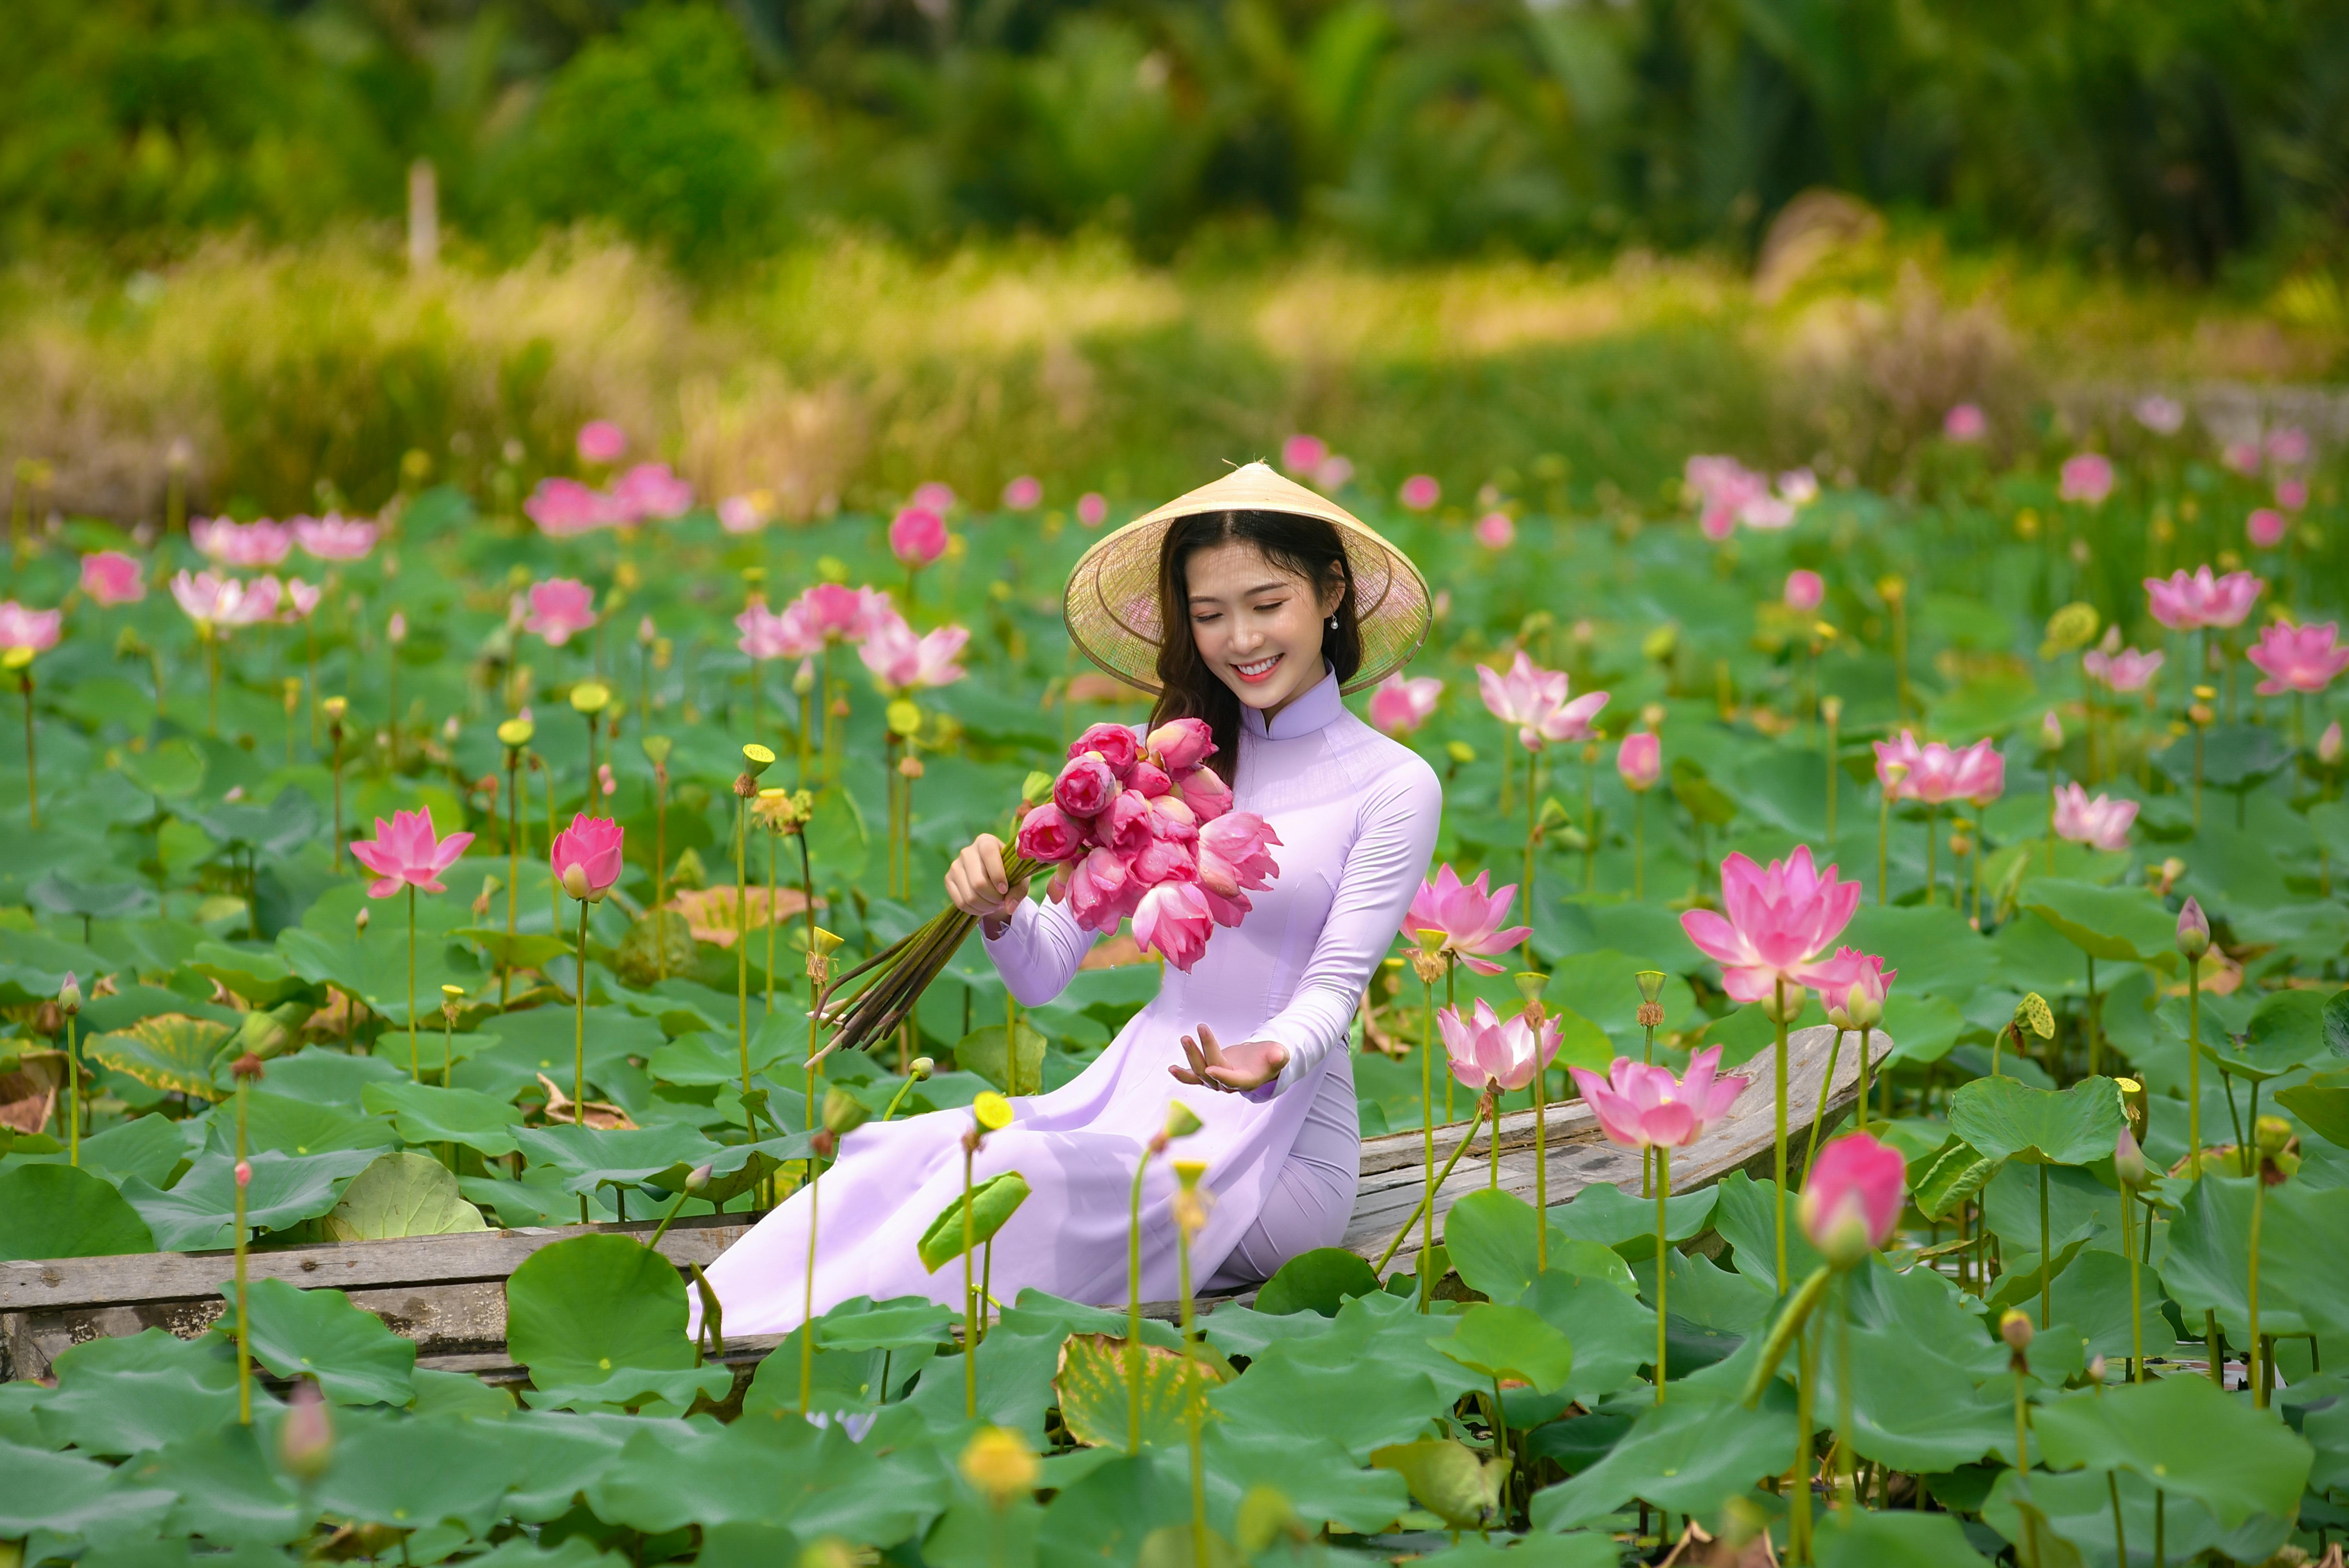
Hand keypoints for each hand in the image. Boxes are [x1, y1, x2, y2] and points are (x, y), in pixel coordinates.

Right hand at [946, 833, 1028, 926]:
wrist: (991, 878)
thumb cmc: (1008, 874)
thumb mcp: (1020, 879)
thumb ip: (1018, 891)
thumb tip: (1009, 907)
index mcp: (986, 842)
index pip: (989, 854)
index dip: (998, 875)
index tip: (1004, 889)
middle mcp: (967, 851)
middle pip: (978, 882)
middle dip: (994, 898)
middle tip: (1001, 900)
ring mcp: (955, 866)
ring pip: (970, 896)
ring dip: (986, 906)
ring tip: (994, 904)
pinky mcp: (948, 880)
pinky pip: (961, 903)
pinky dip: (975, 910)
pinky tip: (983, 907)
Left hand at [1169, 1023, 1289, 1092]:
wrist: (1259, 1064)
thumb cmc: (1269, 1058)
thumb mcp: (1278, 1055)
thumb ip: (1278, 1056)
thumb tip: (1279, 1055)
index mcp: (1246, 1081)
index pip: (1233, 1080)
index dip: (1222, 1076)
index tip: (1211, 1068)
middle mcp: (1229, 1085)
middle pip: (1212, 1072)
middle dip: (1202, 1053)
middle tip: (1195, 1032)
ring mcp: (1216, 1081)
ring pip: (1200, 1072)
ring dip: (1191, 1056)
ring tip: (1185, 1038)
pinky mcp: (1209, 1075)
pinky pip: (1194, 1077)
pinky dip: (1183, 1074)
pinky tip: (1172, 1068)